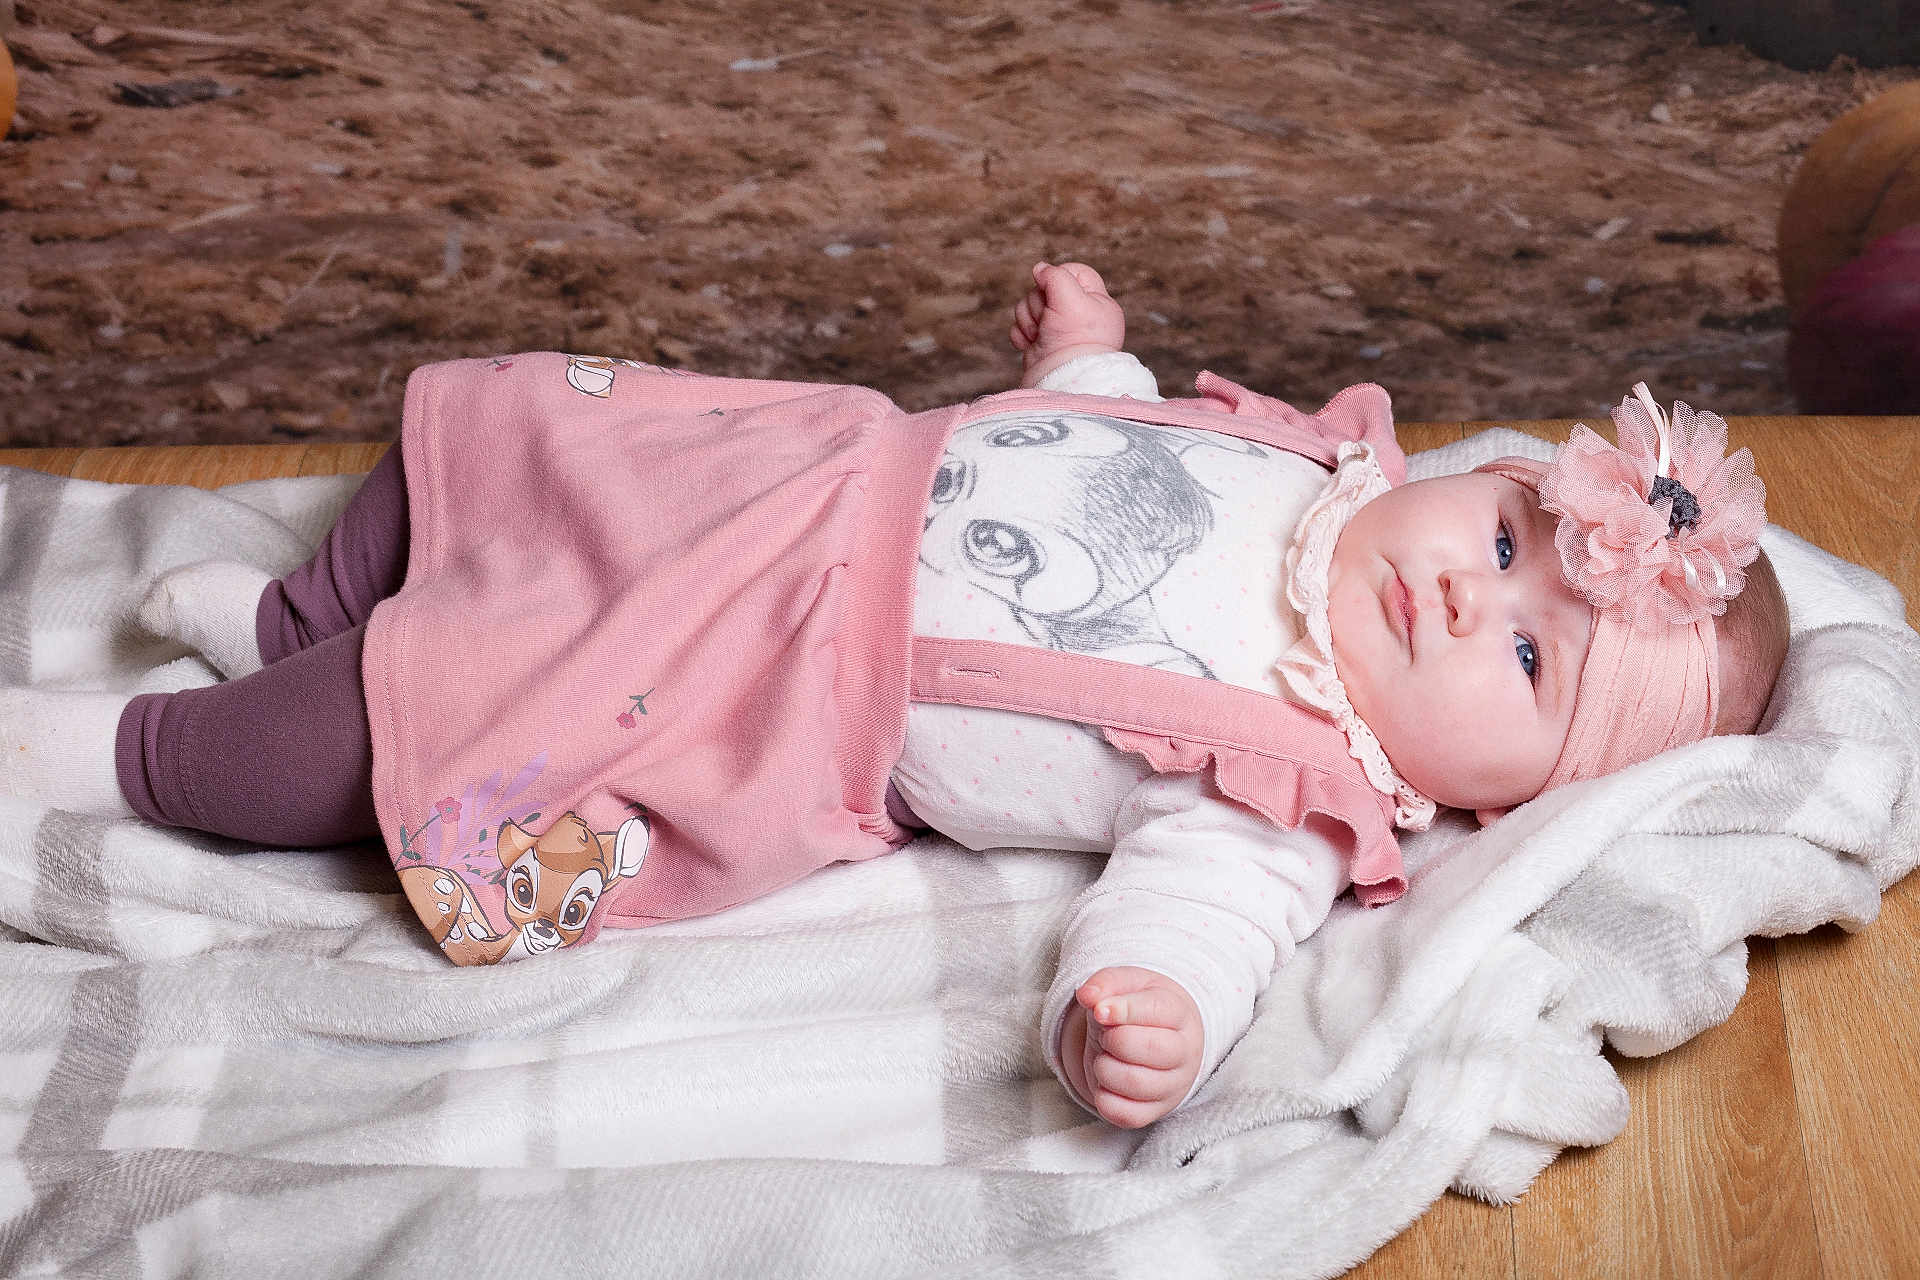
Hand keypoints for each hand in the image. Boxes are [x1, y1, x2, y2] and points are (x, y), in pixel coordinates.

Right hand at [1009, 261, 1126, 386]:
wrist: (1063, 382)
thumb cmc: (1075, 343)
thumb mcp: (1071, 297)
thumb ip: (1055, 275)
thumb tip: (1040, 269)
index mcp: (1096, 302)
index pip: (1076, 272)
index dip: (1060, 275)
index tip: (1056, 288)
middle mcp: (1078, 315)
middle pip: (1045, 289)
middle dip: (1039, 303)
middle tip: (1049, 320)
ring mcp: (1057, 330)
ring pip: (1029, 306)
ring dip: (1028, 319)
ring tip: (1040, 335)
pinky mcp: (1040, 344)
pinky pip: (1021, 326)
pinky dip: (1022, 334)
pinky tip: (1030, 345)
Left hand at [1058, 966, 1202, 1127]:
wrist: (1156, 1037)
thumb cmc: (1139, 1008)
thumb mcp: (1127, 984)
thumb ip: (1106, 983)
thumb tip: (1088, 996)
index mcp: (1180, 1014)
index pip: (1157, 1010)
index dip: (1122, 1010)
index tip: (1099, 1010)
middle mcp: (1185, 1052)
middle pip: (1150, 1048)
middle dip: (1114, 1039)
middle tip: (1106, 1034)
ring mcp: (1174, 1086)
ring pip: (1135, 1083)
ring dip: (1104, 1067)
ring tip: (1105, 1056)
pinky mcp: (1156, 1112)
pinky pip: (1126, 1114)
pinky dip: (1104, 1098)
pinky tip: (1105, 1081)